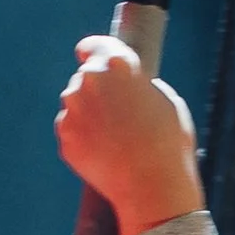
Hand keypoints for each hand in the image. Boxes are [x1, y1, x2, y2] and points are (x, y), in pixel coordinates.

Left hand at [56, 35, 202, 234]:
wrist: (152, 189)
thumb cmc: (168, 145)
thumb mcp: (166, 100)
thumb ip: (141, 86)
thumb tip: (128, 90)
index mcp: (116, 62)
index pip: (92, 46)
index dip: (92, 51)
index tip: (87, 56)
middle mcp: (89, 79)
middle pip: (85, 77)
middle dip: (97, 91)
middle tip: (116, 114)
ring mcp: (73, 109)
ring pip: (75, 104)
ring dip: (88, 114)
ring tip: (112, 139)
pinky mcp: (65, 138)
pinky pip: (71, 131)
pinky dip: (82, 139)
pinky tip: (103, 154)